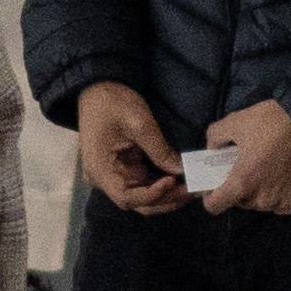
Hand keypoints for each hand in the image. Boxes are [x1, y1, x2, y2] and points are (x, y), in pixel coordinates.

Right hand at [77, 82, 185, 213]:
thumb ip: (160, 150)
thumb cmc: (113, 102)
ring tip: (191, 188)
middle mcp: (104, 179)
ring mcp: (113, 176)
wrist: (97, 88)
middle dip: (166, 199)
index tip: (173, 181)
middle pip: (136, 202)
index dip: (152, 195)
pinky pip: (142, 185)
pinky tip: (181, 182)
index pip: (126, 198)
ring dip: (167, 196)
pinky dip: (162, 186)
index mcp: (100, 170)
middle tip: (192, 190)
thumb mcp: (139, 123)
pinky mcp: (122, 170)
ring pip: (142, 197)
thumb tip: (182, 171)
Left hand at [194, 100, 290, 216]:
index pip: (215, 206)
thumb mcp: (235, 122)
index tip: (215, 187)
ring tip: (271, 169)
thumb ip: (215, 138)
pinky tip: (289, 175)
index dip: (211, 197)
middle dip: (241, 188)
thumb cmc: (273, 121)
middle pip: (243, 202)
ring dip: (264, 191)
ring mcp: (285, 203)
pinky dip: (286, 193)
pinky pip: (288, 204)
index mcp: (242, 183)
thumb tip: (212, 151)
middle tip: (249, 168)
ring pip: (266, 204)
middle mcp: (263, 199)